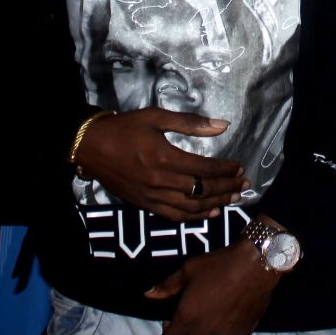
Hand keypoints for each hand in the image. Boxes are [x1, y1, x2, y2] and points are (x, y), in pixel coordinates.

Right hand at [75, 109, 246, 220]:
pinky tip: (210, 213)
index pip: (204, 168)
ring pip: (191, 207)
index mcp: (164, 157)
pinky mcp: (145, 205)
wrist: (91, 147)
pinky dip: (195, 216)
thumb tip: (222, 125)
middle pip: (202, 189)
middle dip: (226, 188)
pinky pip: (174, 216)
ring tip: (234, 199)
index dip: (225, 170)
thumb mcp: (156, 117)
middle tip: (244, 185)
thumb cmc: (125, 128)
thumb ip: (190, 123)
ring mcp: (152, 196)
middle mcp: (160, 181)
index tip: (239, 168)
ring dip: (216, 204)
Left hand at [146, 238, 280, 334]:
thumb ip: (167, 286)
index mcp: (187, 317)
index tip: (173, 321)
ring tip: (205, 329)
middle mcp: (203, 332)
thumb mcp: (189, 269)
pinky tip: (224, 322)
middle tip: (189, 326)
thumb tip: (148, 294)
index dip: (168, 334)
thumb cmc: (219, 265)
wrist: (255, 265)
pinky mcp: (241, 334)